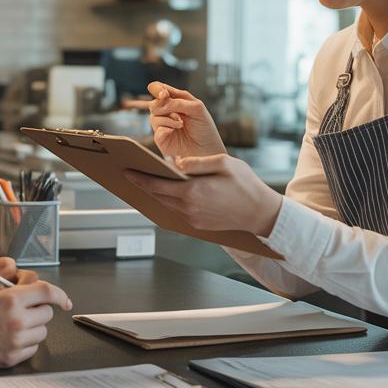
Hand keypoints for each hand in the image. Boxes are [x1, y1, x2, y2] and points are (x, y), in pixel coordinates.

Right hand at [0, 256, 72, 368]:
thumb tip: (14, 265)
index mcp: (11, 300)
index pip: (47, 292)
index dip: (60, 294)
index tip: (64, 300)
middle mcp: (17, 321)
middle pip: (47, 312)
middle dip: (38, 307)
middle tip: (23, 307)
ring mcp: (15, 341)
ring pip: (42, 331)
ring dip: (33, 325)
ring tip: (14, 322)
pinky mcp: (12, 357)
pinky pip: (33, 348)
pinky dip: (27, 341)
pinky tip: (11, 335)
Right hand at [123, 82, 225, 158]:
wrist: (207, 149)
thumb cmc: (204, 128)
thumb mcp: (196, 108)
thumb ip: (178, 102)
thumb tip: (161, 101)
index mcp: (175, 101)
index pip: (159, 89)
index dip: (157, 89)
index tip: (163, 94)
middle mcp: (167, 112)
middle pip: (154, 103)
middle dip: (164, 106)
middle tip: (178, 113)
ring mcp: (163, 125)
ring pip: (153, 116)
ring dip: (168, 118)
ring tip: (181, 123)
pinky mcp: (161, 139)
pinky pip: (157, 130)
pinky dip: (167, 127)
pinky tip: (176, 130)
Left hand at [123, 154, 282, 236]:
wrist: (260, 213)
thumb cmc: (245, 185)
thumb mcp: (223, 164)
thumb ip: (197, 163)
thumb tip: (176, 163)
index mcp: (193, 191)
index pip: (157, 185)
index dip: (140, 178)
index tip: (127, 171)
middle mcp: (189, 208)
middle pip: (157, 196)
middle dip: (143, 185)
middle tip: (132, 174)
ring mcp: (193, 219)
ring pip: (166, 205)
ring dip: (155, 194)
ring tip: (147, 181)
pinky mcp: (198, 225)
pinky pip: (177, 212)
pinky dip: (169, 201)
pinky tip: (167, 192)